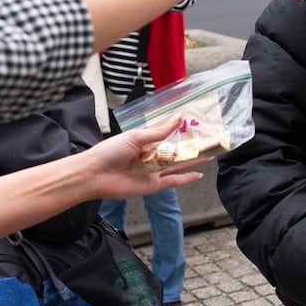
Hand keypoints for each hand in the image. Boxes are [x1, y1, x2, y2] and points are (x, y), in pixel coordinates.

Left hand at [84, 118, 206, 198]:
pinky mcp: (153, 185)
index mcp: (144, 143)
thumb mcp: (136, 137)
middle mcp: (150, 157)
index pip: (167, 137)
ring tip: (209, 156)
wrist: (95, 174)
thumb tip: (177, 120)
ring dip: (193, 162)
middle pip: (175, 153)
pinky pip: (173, 181)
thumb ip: (158, 132)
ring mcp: (152, 172)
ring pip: (177, 166)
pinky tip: (198, 174)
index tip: (196, 128)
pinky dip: (186, 178)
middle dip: (191, 148)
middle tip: (209, 143)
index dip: (181, 133)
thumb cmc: (109, 151)